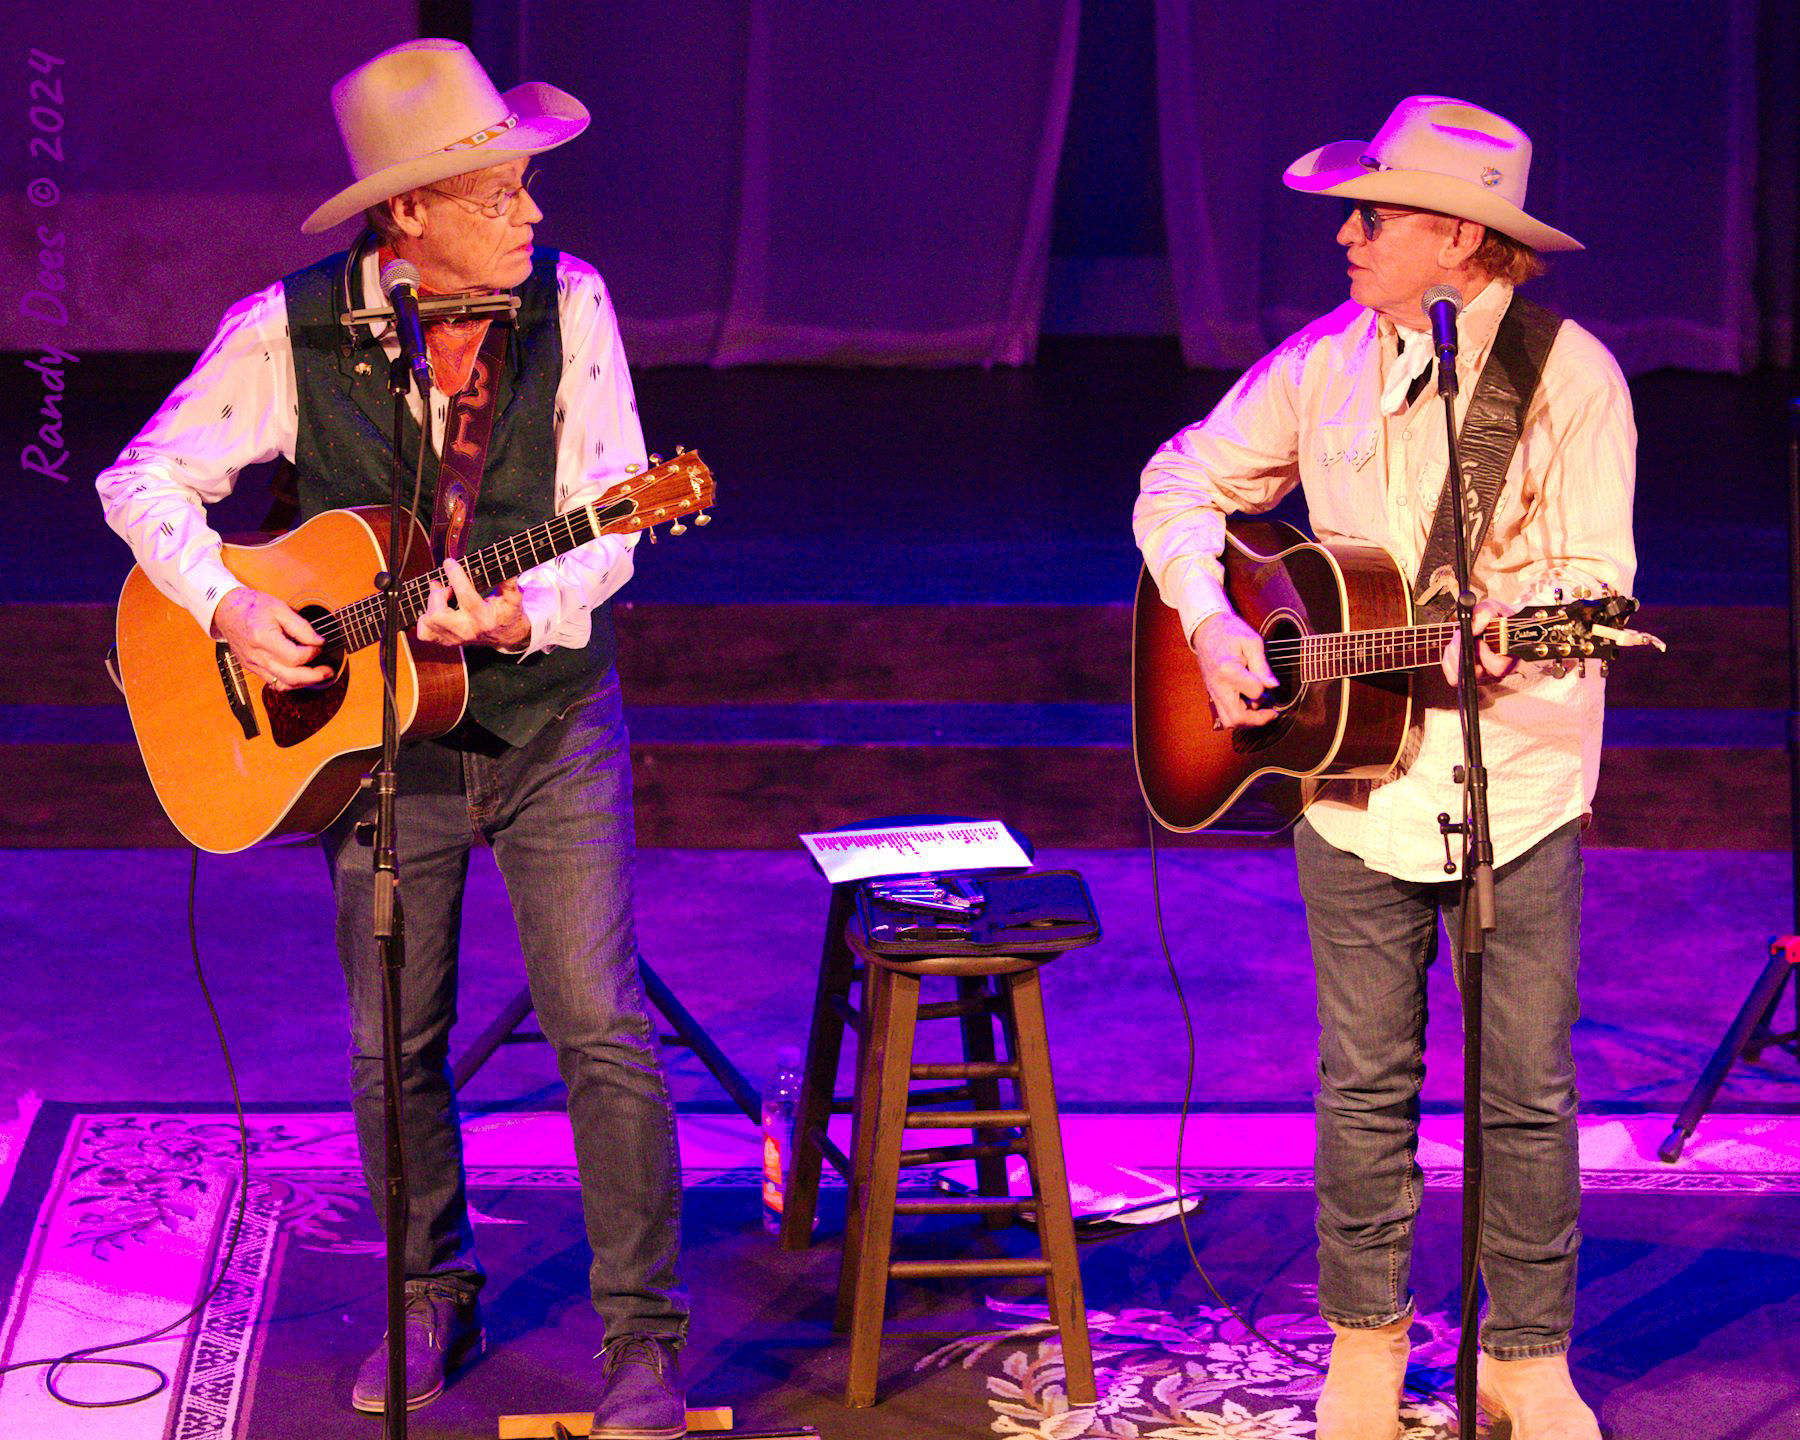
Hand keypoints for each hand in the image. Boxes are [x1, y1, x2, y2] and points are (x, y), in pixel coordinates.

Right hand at [210, 587, 332, 690]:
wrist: (226, 610)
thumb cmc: (252, 605)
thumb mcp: (279, 608)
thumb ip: (301, 626)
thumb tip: (319, 641)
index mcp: (263, 639)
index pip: (294, 657)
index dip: (312, 653)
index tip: (319, 645)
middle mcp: (256, 656)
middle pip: (290, 676)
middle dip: (314, 676)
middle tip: (329, 671)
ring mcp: (252, 664)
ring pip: (282, 684)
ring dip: (304, 683)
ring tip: (319, 676)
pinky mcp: (251, 668)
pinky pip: (273, 682)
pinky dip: (289, 682)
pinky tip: (301, 676)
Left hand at [415, 557, 529, 649]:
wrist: (507, 637)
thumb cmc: (508, 614)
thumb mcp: (513, 598)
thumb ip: (509, 583)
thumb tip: (507, 565)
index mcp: (484, 618)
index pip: (465, 595)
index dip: (455, 576)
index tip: (449, 562)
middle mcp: (467, 630)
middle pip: (438, 614)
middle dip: (438, 595)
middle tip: (447, 588)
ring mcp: (455, 638)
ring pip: (429, 621)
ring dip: (432, 604)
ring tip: (443, 596)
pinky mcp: (447, 641)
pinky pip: (424, 633)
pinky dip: (425, 619)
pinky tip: (436, 610)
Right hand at [1193, 610, 1280, 727]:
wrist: (1207, 630)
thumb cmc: (1230, 632)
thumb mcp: (1252, 642)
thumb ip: (1262, 666)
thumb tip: (1273, 686)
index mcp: (1228, 670)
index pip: (1255, 692)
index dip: (1267, 689)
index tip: (1271, 682)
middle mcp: (1218, 686)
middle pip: (1237, 717)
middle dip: (1259, 719)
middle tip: (1273, 712)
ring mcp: (1213, 692)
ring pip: (1229, 721)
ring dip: (1249, 720)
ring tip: (1262, 710)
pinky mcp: (1213, 694)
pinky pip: (1225, 715)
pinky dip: (1240, 716)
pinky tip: (1250, 705)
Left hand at [1441, 598, 1517, 685]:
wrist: (1492, 625)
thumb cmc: (1497, 619)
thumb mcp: (1494, 608)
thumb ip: (1485, 613)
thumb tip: (1473, 628)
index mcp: (1510, 658)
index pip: (1500, 667)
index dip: (1486, 656)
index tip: (1479, 641)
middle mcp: (1496, 673)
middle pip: (1477, 673)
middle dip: (1462, 652)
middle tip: (1459, 634)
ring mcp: (1481, 678)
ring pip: (1462, 676)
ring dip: (1454, 654)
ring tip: (1457, 637)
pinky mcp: (1467, 677)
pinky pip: (1453, 676)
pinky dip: (1448, 659)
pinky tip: (1454, 646)